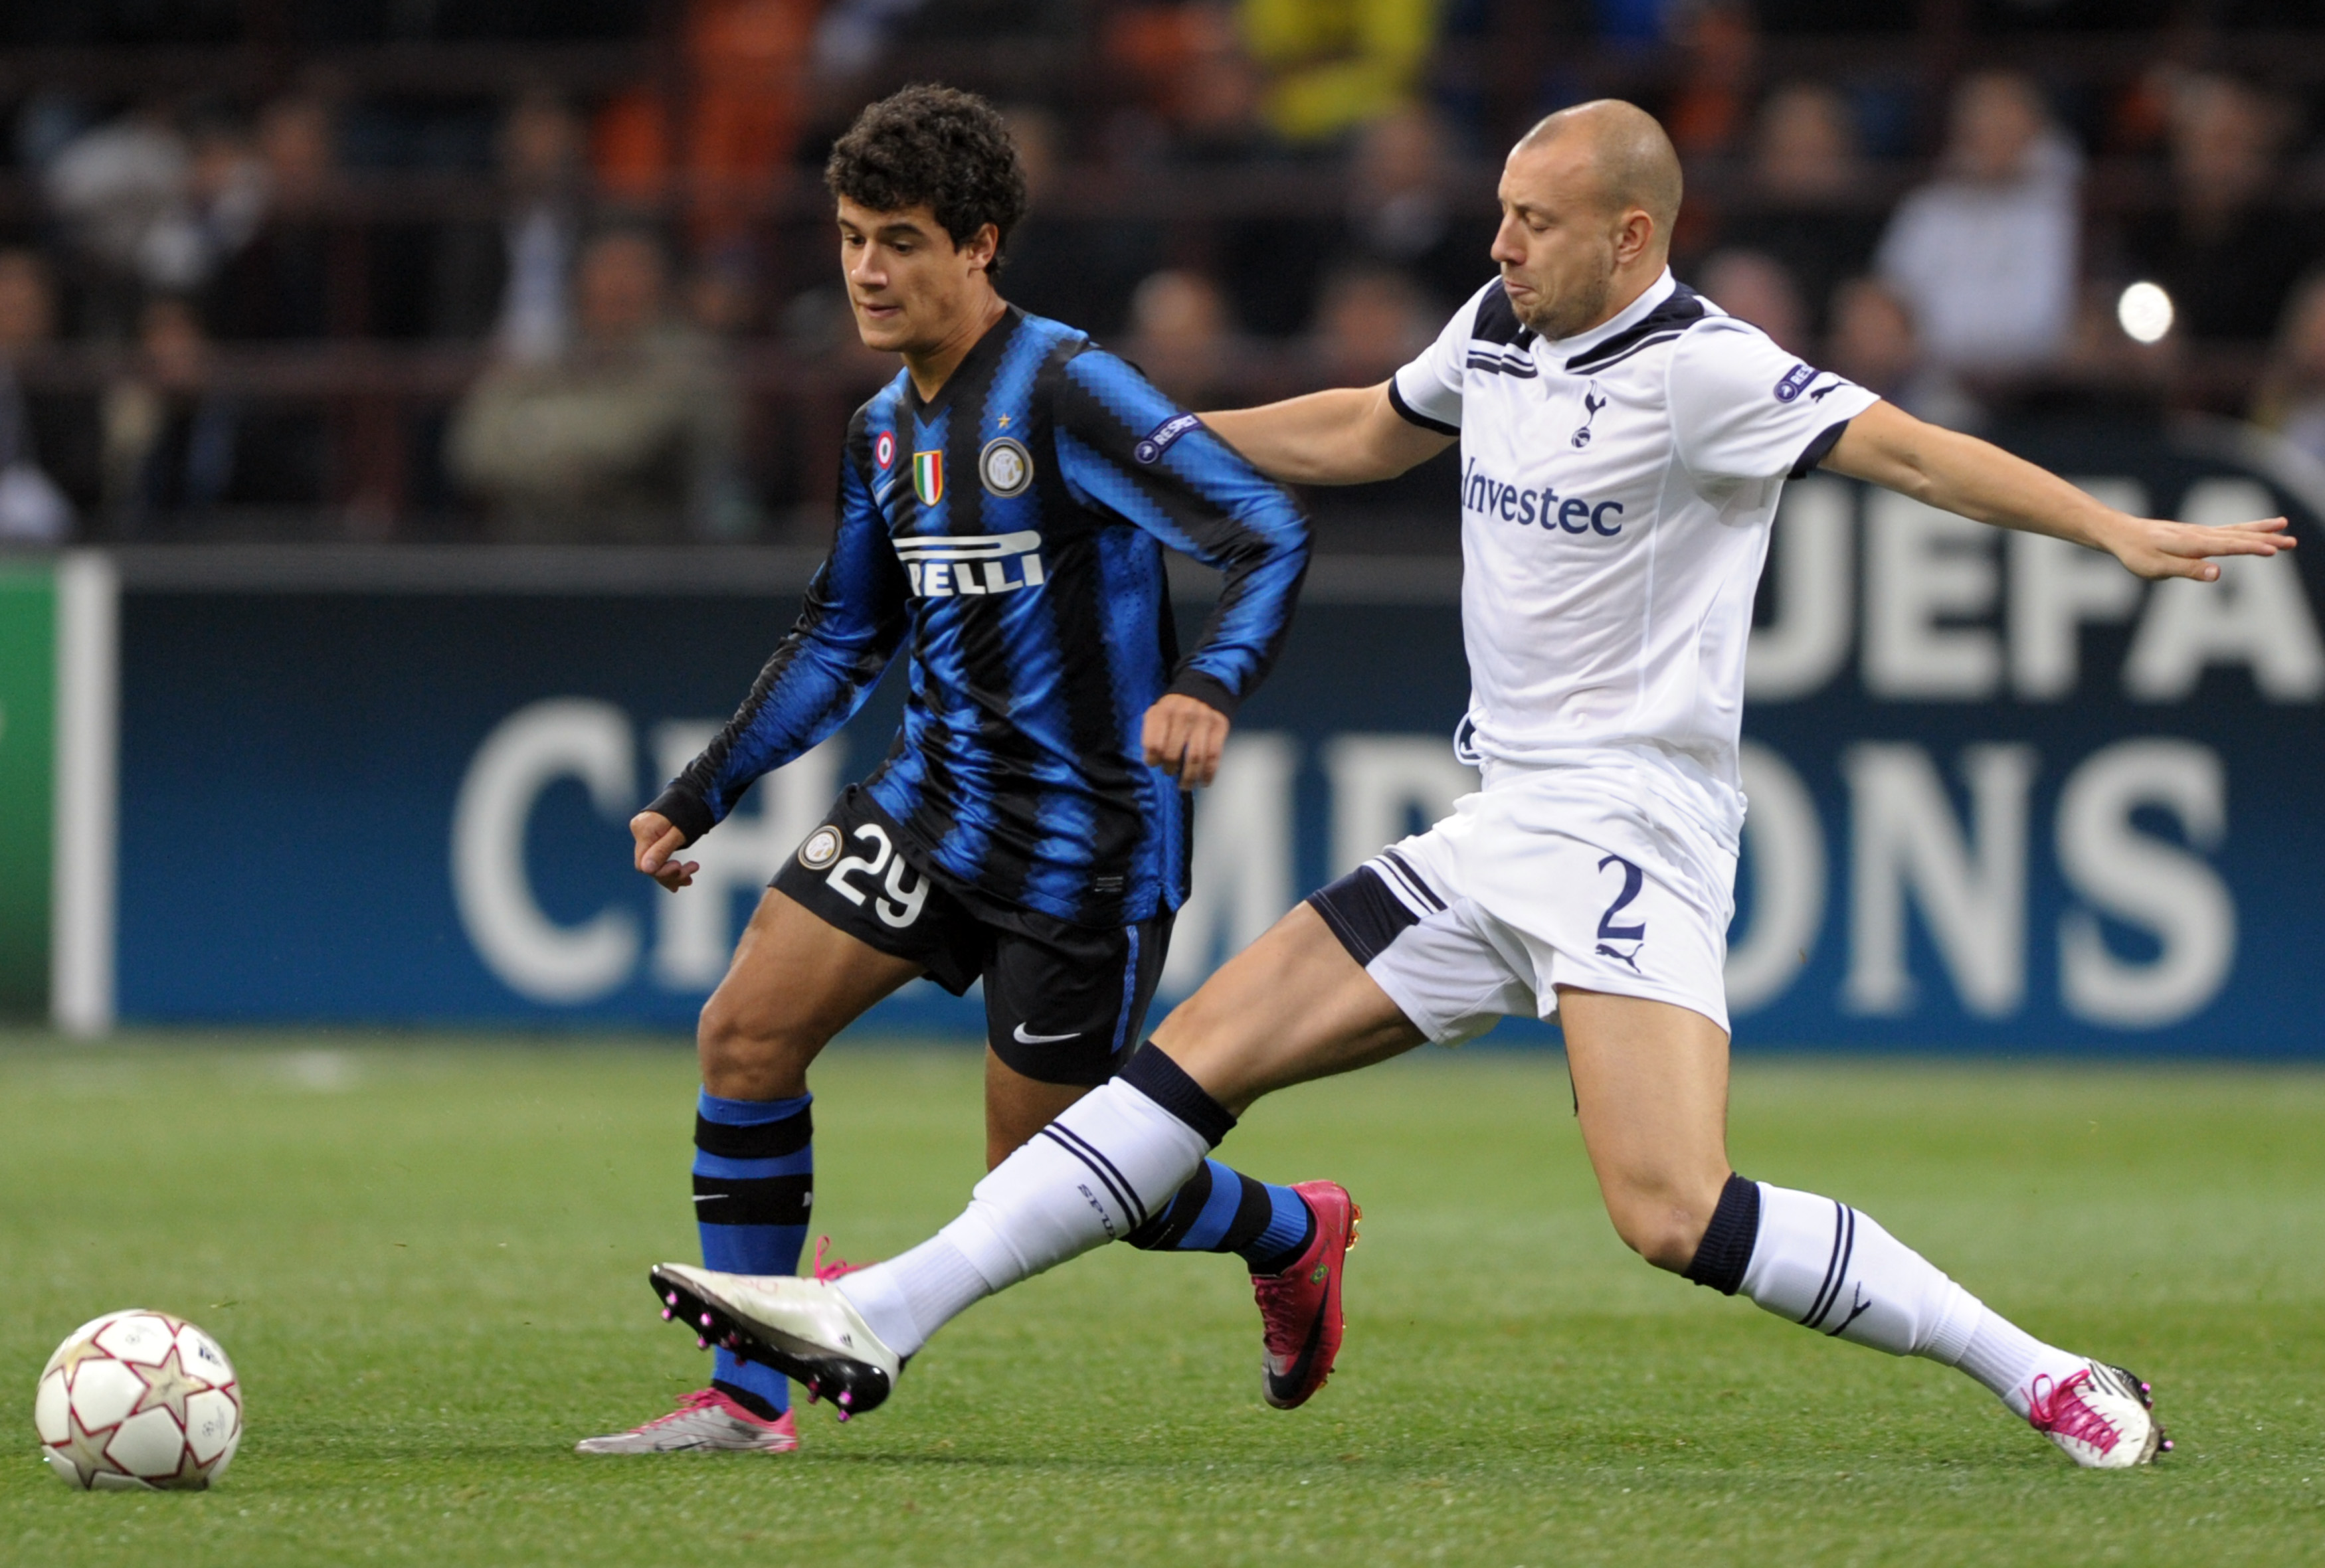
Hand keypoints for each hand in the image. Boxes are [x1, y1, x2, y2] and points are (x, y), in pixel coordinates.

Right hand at [631, 810, 698, 891]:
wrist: (691, 796)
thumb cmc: (688, 811)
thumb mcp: (679, 833)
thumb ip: (662, 850)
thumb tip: (646, 870)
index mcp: (644, 829)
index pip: (644, 863)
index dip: (661, 871)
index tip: (681, 867)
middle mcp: (640, 833)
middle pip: (649, 866)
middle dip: (672, 873)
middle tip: (694, 868)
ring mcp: (644, 836)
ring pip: (654, 865)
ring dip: (675, 873)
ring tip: (693, 869)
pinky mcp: (651, 839)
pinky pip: (657, 859)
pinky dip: (671, 868)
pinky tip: (685, 876)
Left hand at [1142, 694, 1229, 786]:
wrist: (1204, 688)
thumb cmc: (1175, 707)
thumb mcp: (1157, 711)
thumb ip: (1151, 732)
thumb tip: (1152, 760)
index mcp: (1164, 712)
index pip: (1154, 743)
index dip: (1152, 759)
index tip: (1154, 764)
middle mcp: (1183, 715)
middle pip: (1173, 752)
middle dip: (1169, 768)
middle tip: (1169, 772)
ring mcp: (1203, 721)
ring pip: (1195, 757)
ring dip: (1189, 777)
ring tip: (1184, 785)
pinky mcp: (1220, 727)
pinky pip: (1214, 755)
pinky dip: (1208, 773)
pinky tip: (1204, 782)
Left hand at [2103, 512, 2293, 581]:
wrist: (2121, 533)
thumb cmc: (2136, 554)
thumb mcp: (2157, 568)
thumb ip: (2188, 569)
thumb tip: (2218, 573)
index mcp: (2191, 544)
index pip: (2227, 546)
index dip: (2251, 548)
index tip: (2274, 549)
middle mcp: (2199, 534)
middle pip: (2237, 537)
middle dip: (2265, 539)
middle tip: (2292, 542)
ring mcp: (2199, 531)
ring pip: (2235, 531)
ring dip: (2260, 531)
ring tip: (2284, 527)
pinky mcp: (2197, 533)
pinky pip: (2227, 530)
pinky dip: (2245, 528)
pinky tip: (2258, 529)